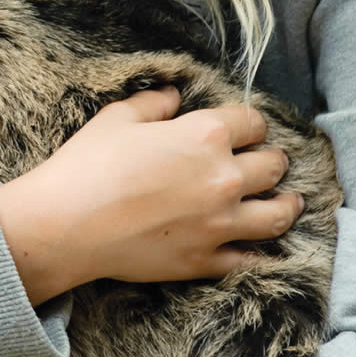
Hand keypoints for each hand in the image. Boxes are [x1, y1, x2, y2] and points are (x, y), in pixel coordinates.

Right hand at [0, 87, 303, 302]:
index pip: (253, 122)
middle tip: (269, 162)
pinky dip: (261, 252)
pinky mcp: (207, 260)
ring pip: (277, 215)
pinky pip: (251, 258)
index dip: (251, 123)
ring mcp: (220, 224)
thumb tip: (173, 96)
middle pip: (272, 166)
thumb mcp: (117, 118)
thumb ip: (154, 103)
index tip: (247, 128)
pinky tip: (265, 247)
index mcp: (205, 136)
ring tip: (289, 202)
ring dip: (286, 204)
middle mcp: (224, 178)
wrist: (65, 225)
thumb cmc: (88, 165)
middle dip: (272, 160)